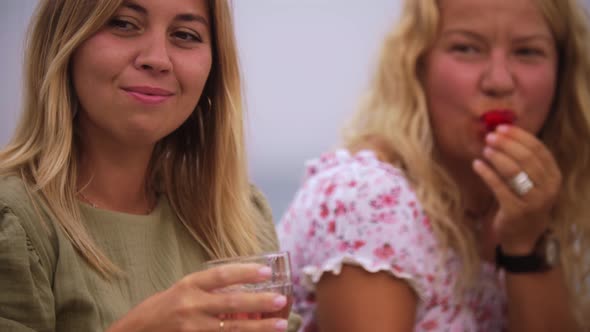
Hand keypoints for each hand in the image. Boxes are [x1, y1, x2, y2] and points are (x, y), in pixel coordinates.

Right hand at [107, 263, 288, 331]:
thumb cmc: (160, 310)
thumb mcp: (180, 290)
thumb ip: (206, 288)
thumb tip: (241, 283)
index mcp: (188, 285)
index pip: (221, 275)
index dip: (246, 272)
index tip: (267, 272)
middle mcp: (190, 305)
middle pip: (232, 302)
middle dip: (260, 301)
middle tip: (282, 300)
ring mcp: (192, 328)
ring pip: (233, 328)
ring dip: (259, 327)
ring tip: (281, 324)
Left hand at [472, 125, 561, 254]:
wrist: (522, 237)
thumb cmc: (524, 202)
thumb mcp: (532, 182)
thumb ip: (524, 161)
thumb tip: (503, 133)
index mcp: (554, 177)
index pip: (539, 149)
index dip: (519, 136)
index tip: (502, 128)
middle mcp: (548, 188)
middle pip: (526, 158)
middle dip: (506, 144)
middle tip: (489, 137)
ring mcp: (533, 201)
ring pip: (514, 171)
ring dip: (497, 157)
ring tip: (484, 150)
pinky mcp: (516, 211)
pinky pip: (499, 187)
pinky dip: (486, 173)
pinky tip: (476, 165)